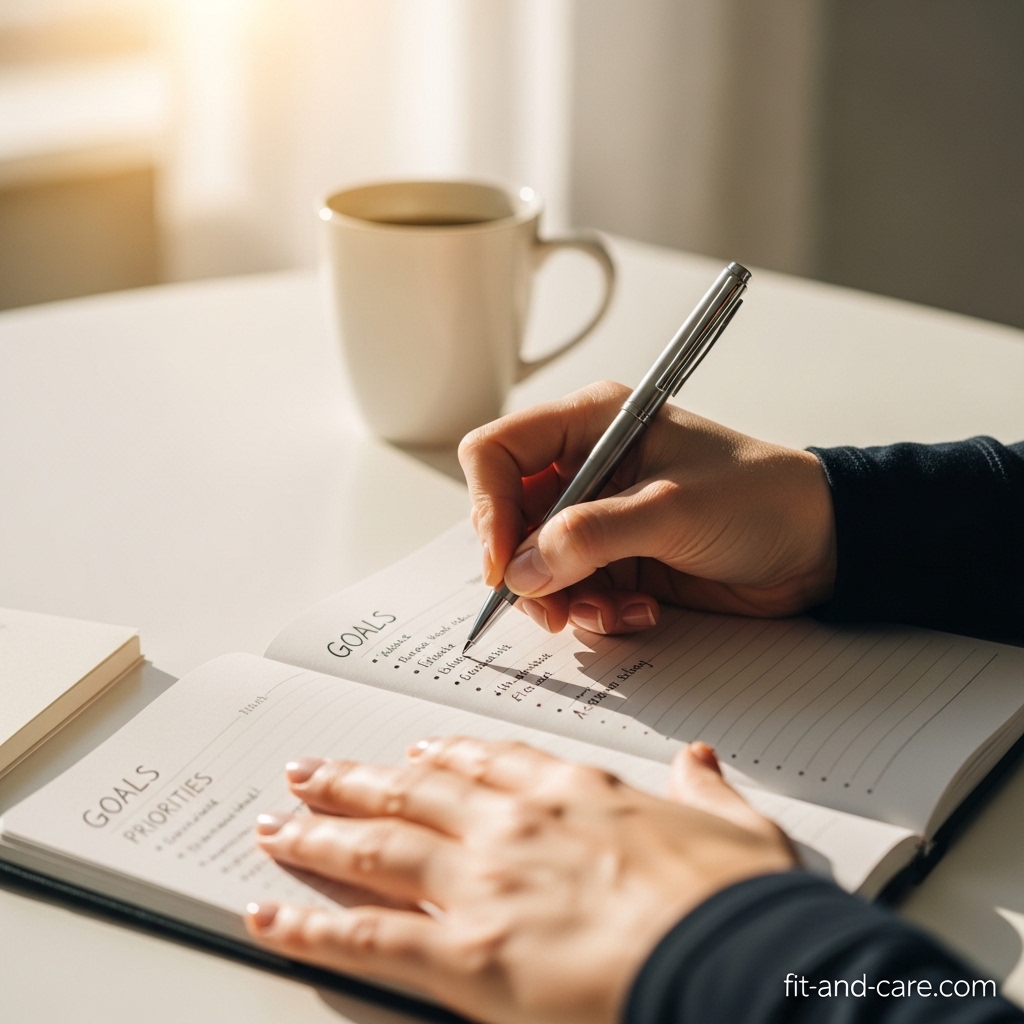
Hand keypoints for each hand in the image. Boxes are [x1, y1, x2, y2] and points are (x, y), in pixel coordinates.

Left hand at [245, 738, 795, 1023]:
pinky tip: (274, 916)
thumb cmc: (738, 906)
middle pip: (415, 793)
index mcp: (576, 793)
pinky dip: (312, 926)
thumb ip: (705, 790)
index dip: (445, 755)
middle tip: (313, 772)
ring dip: (320, 835)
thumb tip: (699, 760)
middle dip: (357, 782)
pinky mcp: (466, 956)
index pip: (492, 761)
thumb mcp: (737, 831)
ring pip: (379, 848)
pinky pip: (369, 937)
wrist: (735, 964)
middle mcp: (516, 825)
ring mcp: (484, 885)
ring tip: (278, 823)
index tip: (416, 751)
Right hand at [458, 382, 836, 633]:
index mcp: (593, 423)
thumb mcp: (673, 509)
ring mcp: (599, 516)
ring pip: (536, 564)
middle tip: (552, 608)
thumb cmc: (760, 498)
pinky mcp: (616, 558)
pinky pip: (573, 591)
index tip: (505, 566)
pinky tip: (640, 613)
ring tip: (614, 612)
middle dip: (526, 569)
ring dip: (565, 600)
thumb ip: (592, 536)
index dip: (489, 508)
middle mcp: (587, 466)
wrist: (818, 545)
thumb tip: (522, 572)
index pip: (498, 453)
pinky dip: (596, 612)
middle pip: (508, 518)